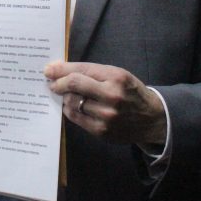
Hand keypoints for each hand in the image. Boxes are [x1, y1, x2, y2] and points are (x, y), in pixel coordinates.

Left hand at [44, 61, 166, 146]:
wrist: (152, 119)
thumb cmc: (131, 92)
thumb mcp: (117, 75)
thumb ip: (91, 72)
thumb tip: (59, 69)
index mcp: (116, 77)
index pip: (81, 70)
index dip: (61, 70)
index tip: (48, 70)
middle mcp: (111, 96)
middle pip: (73, 85)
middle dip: (58, 83)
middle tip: (52, 83)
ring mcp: (106, 116)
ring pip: (72, 102)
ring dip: (64, 97)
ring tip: (65, 95)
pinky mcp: (101, 131)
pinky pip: (76, 117)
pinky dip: (69, 110)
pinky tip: (71, 106)